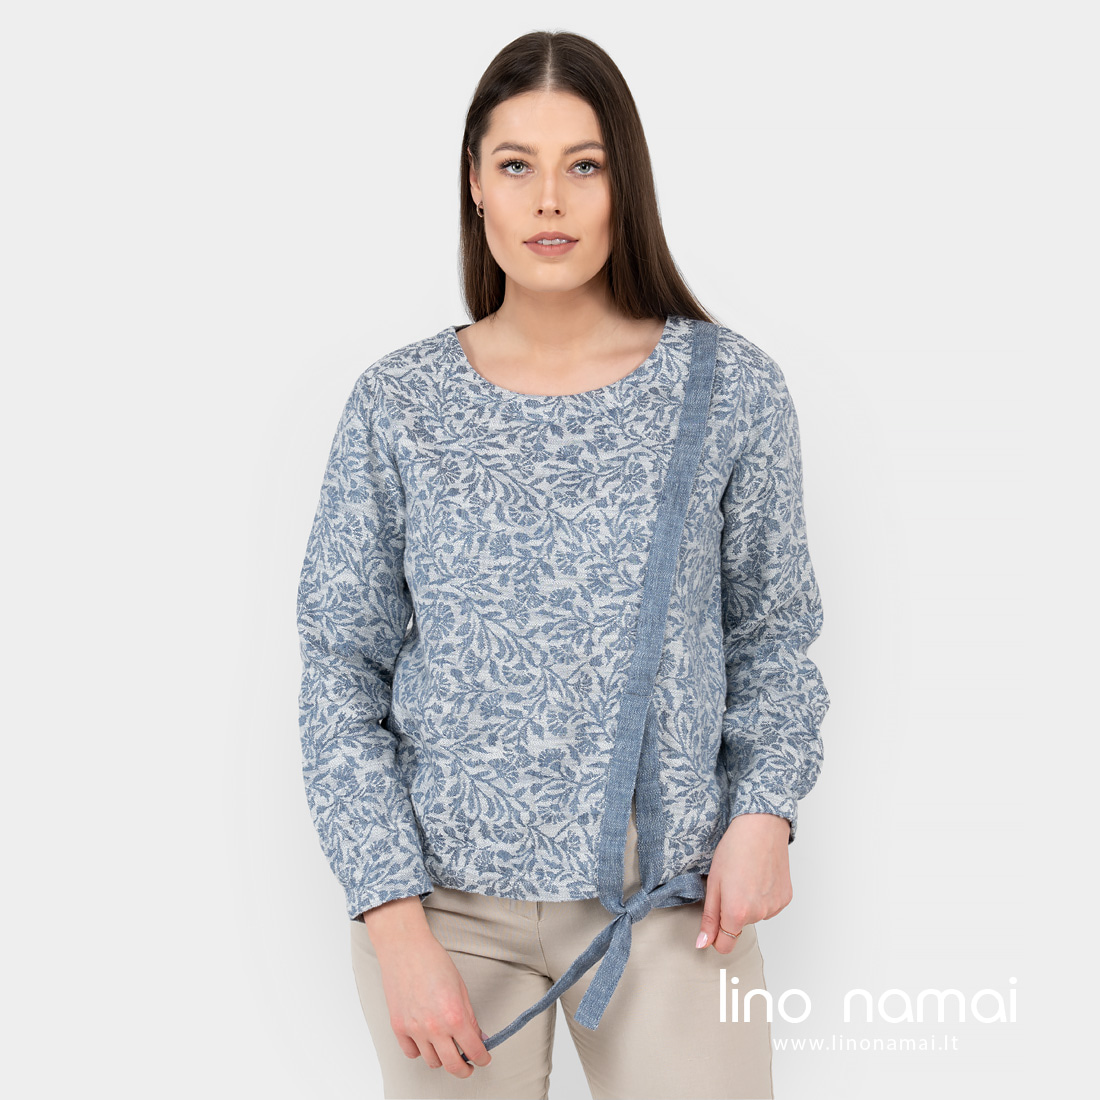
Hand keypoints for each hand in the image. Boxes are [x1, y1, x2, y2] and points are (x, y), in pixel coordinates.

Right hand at [362, 897, 491, 1076]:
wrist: (405, 948)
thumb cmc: (433, 961)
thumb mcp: (461, 987)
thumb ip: (470, 1016)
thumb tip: (479, 1036)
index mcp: (454, 1015)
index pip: (473, 1050)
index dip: (482, 1058)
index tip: (484, 1058)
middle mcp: (434, 1027)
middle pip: (453, 1066)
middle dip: (464, 1069)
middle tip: (468, 1065)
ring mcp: (414, 1029)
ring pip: (432, 1062)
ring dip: (442, 1058)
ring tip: (446, 1047)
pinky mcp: (398, 1027)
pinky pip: (411, 1053)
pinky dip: (421, 1051)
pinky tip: (426, 1040)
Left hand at [696, 812, 792, 953]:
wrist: (761, 827)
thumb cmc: (734, 849)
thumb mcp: (713, 883)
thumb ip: (709, 918)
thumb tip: (703, 943)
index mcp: (737, 913)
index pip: (725, 946)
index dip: (716, 936)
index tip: (714, 922)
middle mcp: (758, 915)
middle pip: (738, 927)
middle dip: (731, 911)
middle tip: (730, 883)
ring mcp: (774, 907)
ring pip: (754, 916)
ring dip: (748, 903)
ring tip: (746, 876)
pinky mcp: (785, 899)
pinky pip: (768, 906)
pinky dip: (763, 897)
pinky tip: (760, 876)